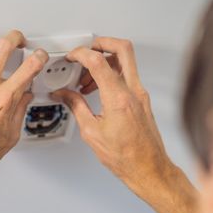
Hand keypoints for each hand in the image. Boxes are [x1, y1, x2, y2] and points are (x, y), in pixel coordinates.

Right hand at [51, 37, 173, 201]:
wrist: (148, 169)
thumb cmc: (126, 157)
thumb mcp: (91, 132)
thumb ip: (76, 107)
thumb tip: (64, 94)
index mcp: (119, 99)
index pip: (99, 61)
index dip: (81, 54)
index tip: (71, 57)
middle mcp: (134, 92)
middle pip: (122, 48)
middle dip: (101, 43)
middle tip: (85, 51)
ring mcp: (141, 94)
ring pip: (125, 61)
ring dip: (104, 62)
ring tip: (86, 79)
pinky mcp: (142, 99)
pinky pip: (127, 76)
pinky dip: (111, 74)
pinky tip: (98, 89)